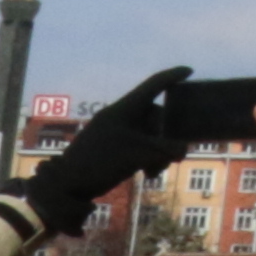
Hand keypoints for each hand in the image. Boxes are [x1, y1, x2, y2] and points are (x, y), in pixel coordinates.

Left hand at [23, 69, 183, 217]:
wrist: (67, 185)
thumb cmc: (102, 161)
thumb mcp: (140, 154)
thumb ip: (167, 149)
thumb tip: (184, 149)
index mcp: (124, 110)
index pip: (152, 86)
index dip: (171, 76)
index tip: (188, 70)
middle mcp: (120, 117)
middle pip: (155, 116)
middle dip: (167, 135)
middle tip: (175, 153)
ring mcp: (116, 133)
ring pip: (149, 134)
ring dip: (158, 151)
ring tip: (157, 169)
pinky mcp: (113, 148)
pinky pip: (139, 146)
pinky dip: (147, 157)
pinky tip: (148, 173)